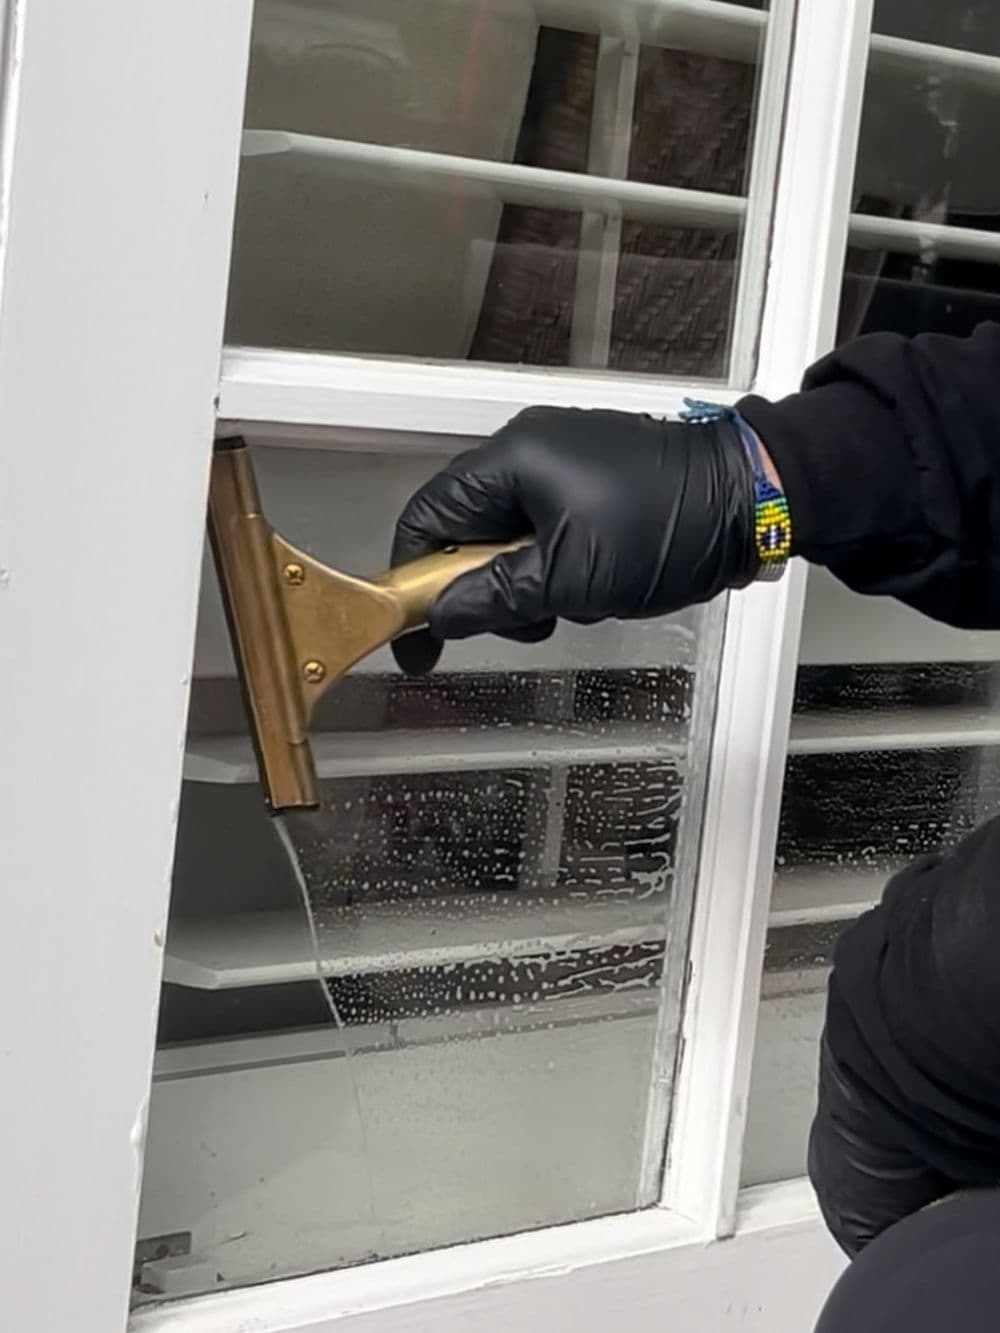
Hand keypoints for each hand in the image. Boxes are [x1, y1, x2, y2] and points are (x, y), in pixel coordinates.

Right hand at [391, 405, 758, 673]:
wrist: (755, 499)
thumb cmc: (667, 525)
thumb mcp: (570, 578)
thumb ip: (495, 598)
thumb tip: (442, 616)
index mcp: (511, 460)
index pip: (427, 517)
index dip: (414, 581)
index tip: (418, 636)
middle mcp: (528, 452)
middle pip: (467, 533)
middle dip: (490, 588)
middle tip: (527, 621)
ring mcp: (564, 464)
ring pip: (512, 541)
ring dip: (533, 585)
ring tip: (578, 601)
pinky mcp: (595, 481)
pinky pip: (551, 534)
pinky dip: (563, 569)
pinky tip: (601, 585)